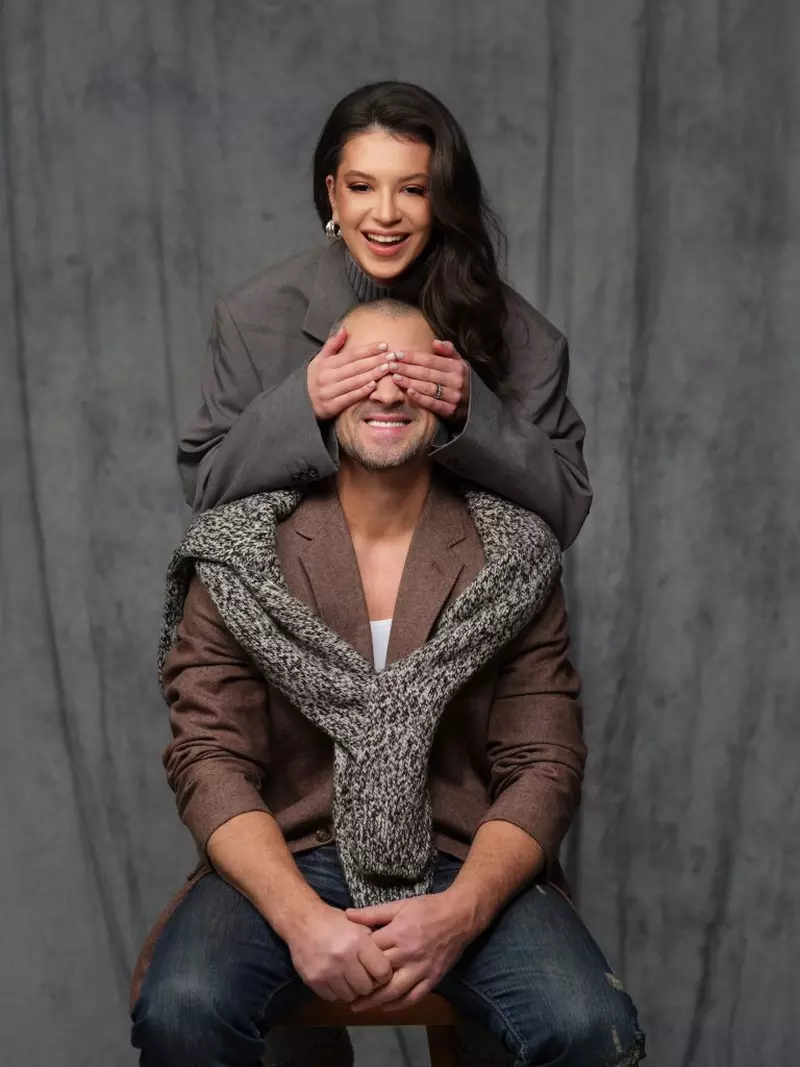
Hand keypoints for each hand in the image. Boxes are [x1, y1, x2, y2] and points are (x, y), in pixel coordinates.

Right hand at [287, 901, 393, 1002]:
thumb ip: (376, 944)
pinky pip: (333, 998)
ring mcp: (327, 971)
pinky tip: (335, 978)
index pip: (383, 972)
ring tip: (348, 976)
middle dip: (368, 983)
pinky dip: (336, 991)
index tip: (379, 971)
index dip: (383, 974)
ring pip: (350, 996)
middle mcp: (344, 958)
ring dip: (352, 989)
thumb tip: (392, 966)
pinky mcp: (314, 981)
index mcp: (359, 942)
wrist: (303, 921)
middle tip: (363, 975)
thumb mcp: (360, 926)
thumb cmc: (336, 923)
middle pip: (367, 988)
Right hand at [307, 327, 391, 420]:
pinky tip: (373, 385)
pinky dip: (361, 391)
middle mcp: (327, 377)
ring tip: (387, 368)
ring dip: (372, 374)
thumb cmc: (317, 378)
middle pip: (355, 367)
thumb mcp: (320, 360)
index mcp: (326, 364)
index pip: (351, 354)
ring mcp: (328, 392)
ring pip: (354, 381)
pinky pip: (349, 398)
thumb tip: (344, 329)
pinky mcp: (331, 406)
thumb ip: (332, 345)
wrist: (302, 403)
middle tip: (391, 356)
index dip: (368, 349)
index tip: (384, 345)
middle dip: (375, 361)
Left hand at [343, 891, 473, 1011]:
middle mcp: (409, 954)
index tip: (344, 962)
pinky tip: (385, 1006)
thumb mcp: (399, 905)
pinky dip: (398, 1005)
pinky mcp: (433, 979)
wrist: (459, 916)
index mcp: (398, 933)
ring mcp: (421, 969)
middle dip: (361, 983)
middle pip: (379, 974)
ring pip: (395, 991)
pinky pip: (414, 997)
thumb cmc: (427, 908)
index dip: (356, 957)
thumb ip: (373, 913)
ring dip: (375, 1001)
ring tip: (359, 1006)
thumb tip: (347, 914)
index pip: (371, 951)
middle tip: (344, 991)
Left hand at [387, 340, 470, 423]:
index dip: (412, 357)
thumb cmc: (460, 379)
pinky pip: (432, 403)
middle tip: (390, 365)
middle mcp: (456, 380)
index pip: (430, 360)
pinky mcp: (450, 410)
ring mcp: (453, 396)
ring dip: (409, 382)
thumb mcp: (459, 362)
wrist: (475, 405)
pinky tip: (408, 392)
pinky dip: (420, 397)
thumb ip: (448, 350)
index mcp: (457, 366)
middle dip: (406, 368)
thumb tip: (435, 342)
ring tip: (394, 377)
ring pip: (427, 387)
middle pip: (426, 373)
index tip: (396, 354)